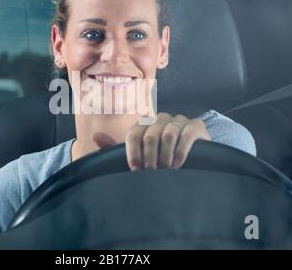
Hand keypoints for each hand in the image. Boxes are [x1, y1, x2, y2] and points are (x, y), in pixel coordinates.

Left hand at [92, 112, 210, 170]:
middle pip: (149, 135)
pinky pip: (185, 135)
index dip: (133, 153)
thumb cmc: (160, 159)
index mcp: (145, 123)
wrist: (193, 161)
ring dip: (165, 156)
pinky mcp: (196, 126)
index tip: (135, 169)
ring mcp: (179, 120)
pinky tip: (178, 165)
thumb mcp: (137, 155)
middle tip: (152, 173)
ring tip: (166, 170)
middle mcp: (161, 118)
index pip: (133, 133)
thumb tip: (95, 136)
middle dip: (149, 157)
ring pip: (167, 134)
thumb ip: (115, 148)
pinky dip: (180, 152)